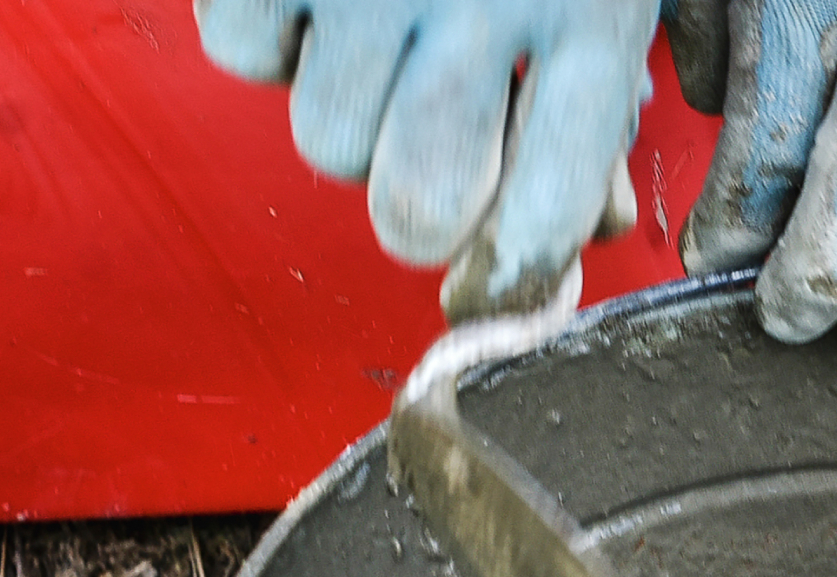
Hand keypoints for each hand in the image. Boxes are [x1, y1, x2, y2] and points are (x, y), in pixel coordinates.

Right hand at [197, 0, 657, 318]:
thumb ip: (591, 116)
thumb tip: (574, 261)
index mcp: (590, 18)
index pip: (546, 216)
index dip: (509, 280)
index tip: (485, 288)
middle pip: (411, 210)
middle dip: (411, 210)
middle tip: (423, 151)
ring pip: (325, 142)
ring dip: (345, 109)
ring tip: (379, 25)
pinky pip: (245, 54)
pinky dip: (272, 30)